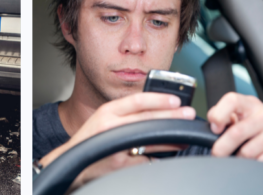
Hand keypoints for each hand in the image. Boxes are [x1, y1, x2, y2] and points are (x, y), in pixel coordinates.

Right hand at [40, 92, 194, 187]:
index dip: (159, 99)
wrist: (73, 160)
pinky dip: (155, 156)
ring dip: (170, 139)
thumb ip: (125, 112)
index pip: (137, 100)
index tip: (176, 100)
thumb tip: (156, 109)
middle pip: (147, 119)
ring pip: (150, 140)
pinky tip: (165, 155)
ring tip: (183, 138)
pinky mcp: (119, 163)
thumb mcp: (104, 118)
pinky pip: (144, 158)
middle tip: (188, 114)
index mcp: (108, 111)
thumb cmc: (92, 139)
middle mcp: (110, 126)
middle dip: (171, 116)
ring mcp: (115, 145)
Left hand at [207, 92, 262, 163]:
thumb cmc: (258, 129)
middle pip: (236, 132)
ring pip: (247, 152)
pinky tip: (255, 160)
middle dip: (221, 148)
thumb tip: (214, 126)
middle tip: (218, 154)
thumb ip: (225, 117)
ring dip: (239, 159)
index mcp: (251, 104)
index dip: (219, 115)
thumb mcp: (242, 117)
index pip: (232, 101)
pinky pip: (260, 162)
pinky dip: (253, 165)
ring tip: (240, 157)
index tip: (215, 129)